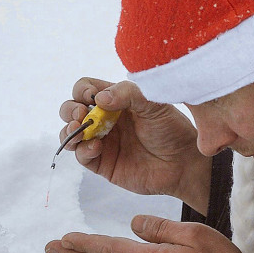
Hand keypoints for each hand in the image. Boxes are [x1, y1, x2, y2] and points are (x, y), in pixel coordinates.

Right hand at [59, 78, 211, 214]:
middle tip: (81, 114)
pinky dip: (82, 150)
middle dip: (69, 110)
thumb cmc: (172, 130)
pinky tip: (96, 147)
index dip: (83, 90)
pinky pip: (82, 156)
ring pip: (71, 134)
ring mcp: (103, 142)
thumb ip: (129, 94)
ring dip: (68, 130)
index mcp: (116, 101)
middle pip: (71, 109)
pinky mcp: (104, 164)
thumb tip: (98, 98)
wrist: (184, 163)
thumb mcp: (155, 104)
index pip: (86, 88)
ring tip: (79, 130)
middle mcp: (105, 120)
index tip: (92, 97)